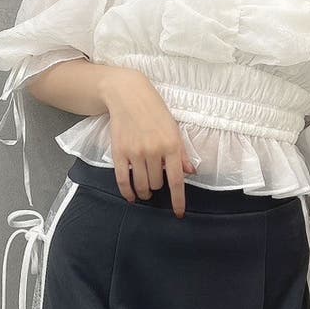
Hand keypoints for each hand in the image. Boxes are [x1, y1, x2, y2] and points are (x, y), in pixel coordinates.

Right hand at [100, 68, 196, 217]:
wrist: (128, 95)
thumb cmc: (155, 111)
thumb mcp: (174, 129)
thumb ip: (182, 152)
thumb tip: (190, 173)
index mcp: (171, 145)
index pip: (176, 181)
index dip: (178, 200)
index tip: (179, 213)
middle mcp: (154, 150)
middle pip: (157, 184)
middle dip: (157, 187)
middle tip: (156, 181)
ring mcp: (135, 152)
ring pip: (141, 185)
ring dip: (144, 192)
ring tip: (145, 191)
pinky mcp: (119, 152)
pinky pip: (122, 180)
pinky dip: (127, 192)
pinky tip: (131, 196)